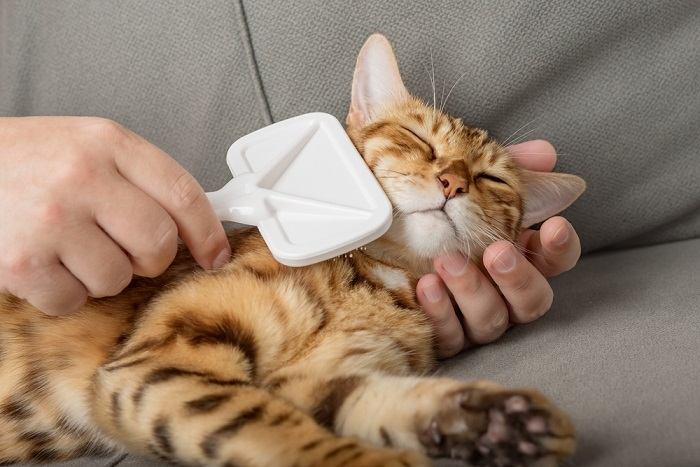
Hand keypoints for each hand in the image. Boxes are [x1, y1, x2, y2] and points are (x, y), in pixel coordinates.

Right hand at [0, 117, 229, 314]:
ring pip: (118, 278)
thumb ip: (139, 180)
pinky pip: (74, 300)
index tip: (216, 254)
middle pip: (158, 244)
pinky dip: (63, 293)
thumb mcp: (87, 148)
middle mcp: (83, 176)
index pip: (183, 193)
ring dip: (100, 275)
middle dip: (150, 259)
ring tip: (69, 248)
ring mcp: (51, 218)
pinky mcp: (22, 261)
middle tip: (125, 250)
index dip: (208, 232)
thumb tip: (196, 225)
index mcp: (108, 143)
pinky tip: (44, 264)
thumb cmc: (24, 161)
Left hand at [416, 140, 580, 357]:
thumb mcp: (464, 179)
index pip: (556, 259)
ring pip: (493, 319)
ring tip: (447, 260)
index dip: (561, 246)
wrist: (375, 237)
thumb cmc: (428, 208)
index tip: (553, 225)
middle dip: (518, 276)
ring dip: (473, 289)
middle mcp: (502, 291)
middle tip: (497, 251)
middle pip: (533, 300)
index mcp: (517, 255)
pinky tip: (426, 285)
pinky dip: (441, 312)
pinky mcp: (443, 334)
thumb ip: (504, 166)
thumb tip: (545, 153)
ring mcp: (473, 317)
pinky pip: (451, 335)